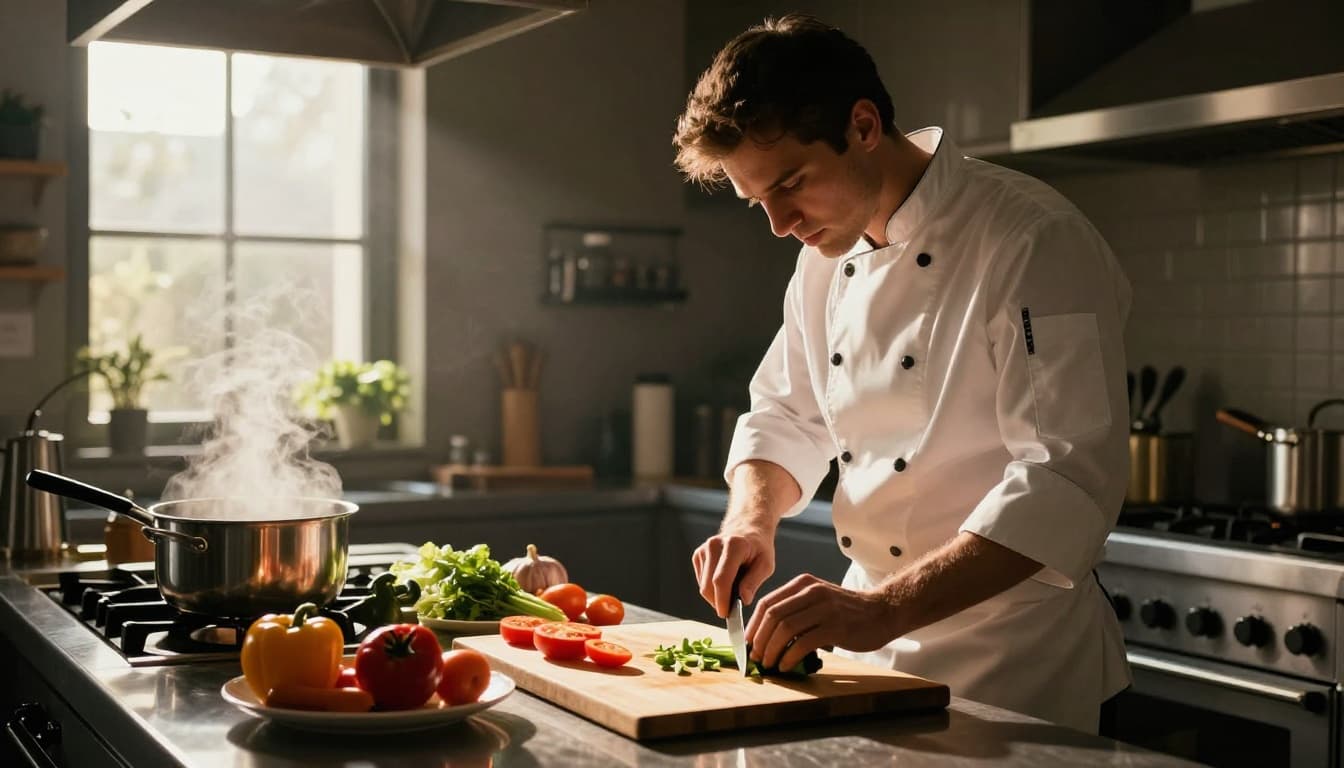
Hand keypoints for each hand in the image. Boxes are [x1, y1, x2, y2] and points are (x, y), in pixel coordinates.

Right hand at [691, 525, 774, 618]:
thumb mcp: (766, 564)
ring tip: (733, 591)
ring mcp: (704, 549)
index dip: (722, 600)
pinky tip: (725, 583)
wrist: (747, 527)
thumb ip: (754, 581)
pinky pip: (700, 581)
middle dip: (718, 602)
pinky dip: (711, 588)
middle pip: (708, 585)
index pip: (721, 579)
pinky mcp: (698, 554)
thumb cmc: (759, 547)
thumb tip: (743, 600)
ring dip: (715, 596)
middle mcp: (714, 545)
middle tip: (732, 610)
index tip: (726, 615)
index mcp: (734, 545)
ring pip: (702, 585)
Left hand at [744, 574, 899, 672]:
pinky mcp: (836, 627)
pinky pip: (804, 643)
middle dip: (759, 639)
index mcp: (803, 584)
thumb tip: (766, 635)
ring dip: (771, 650)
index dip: (753, 626)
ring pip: (785, 629)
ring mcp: (824, 608)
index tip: (748, 643)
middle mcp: (812, 592)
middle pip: (773, 615)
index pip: (767, 603)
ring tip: (768, 664)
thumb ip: (796, 609)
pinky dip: (789, 656)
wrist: (883, 611)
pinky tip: (785, 665)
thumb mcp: (818, 600)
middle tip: (755, 657)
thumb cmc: (847, 611)